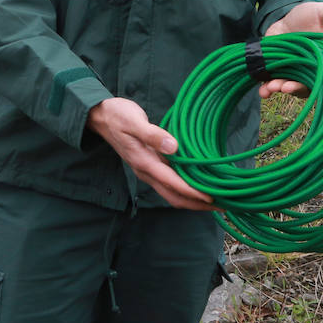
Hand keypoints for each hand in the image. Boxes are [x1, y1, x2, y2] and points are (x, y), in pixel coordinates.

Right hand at [86, 97, 215, 210]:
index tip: (213, 198)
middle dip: (197, 204)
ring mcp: (147, 171)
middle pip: (174, 196)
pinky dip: (185, 190)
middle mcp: (146, 172)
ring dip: (193, 200)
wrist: (100, 116)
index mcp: (144, 163)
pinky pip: (170, 184)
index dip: (193, 193)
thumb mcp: (134, 121)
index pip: (173, 184)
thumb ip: (153, 135)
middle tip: (222, 206)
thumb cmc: (117, 116)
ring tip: (215, 200)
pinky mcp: (150, 166)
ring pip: (172, 193)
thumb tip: (173, 147)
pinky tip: (197, 185)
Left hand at [258, 1, 322, 98]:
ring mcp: (292, 71)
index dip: (308, 83)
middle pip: (303, 85)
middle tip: (280, 87)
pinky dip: (267, 88)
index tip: (294, 85)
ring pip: (287, 85)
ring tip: (267, 89)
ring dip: (277, 88)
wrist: (290, 17)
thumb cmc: (311, 15)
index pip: (320, 77)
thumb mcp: (322, 12)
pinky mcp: (278, 69)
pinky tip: (262, 91)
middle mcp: (309, 69)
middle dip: (291, 88)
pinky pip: (273, 82)